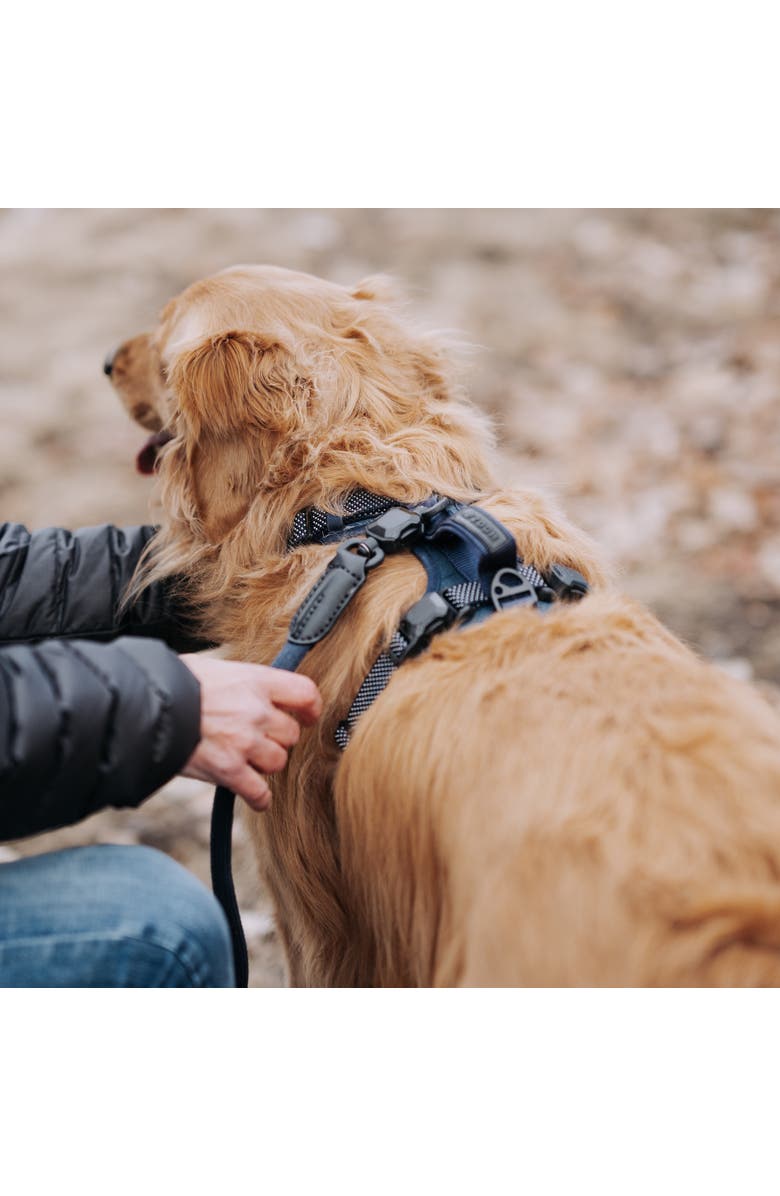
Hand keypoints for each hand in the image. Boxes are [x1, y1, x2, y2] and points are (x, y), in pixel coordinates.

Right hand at [178, 655, 321, 810]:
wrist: (143, 706)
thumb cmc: (172, 682)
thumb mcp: (212, 667)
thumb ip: (239, 681)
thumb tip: (246, 687)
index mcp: (255, 680)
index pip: (305, 693)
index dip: (311, 708)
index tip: (307, 716)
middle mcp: (256, 711)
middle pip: (291, 734)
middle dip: (278, 740)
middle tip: (259, 740)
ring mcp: (244, 742)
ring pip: (277, 762)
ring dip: (265, 765)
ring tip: (247, 761)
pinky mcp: (229, 770)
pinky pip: (259, 793)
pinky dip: (259, 799)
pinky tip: (256, 798)